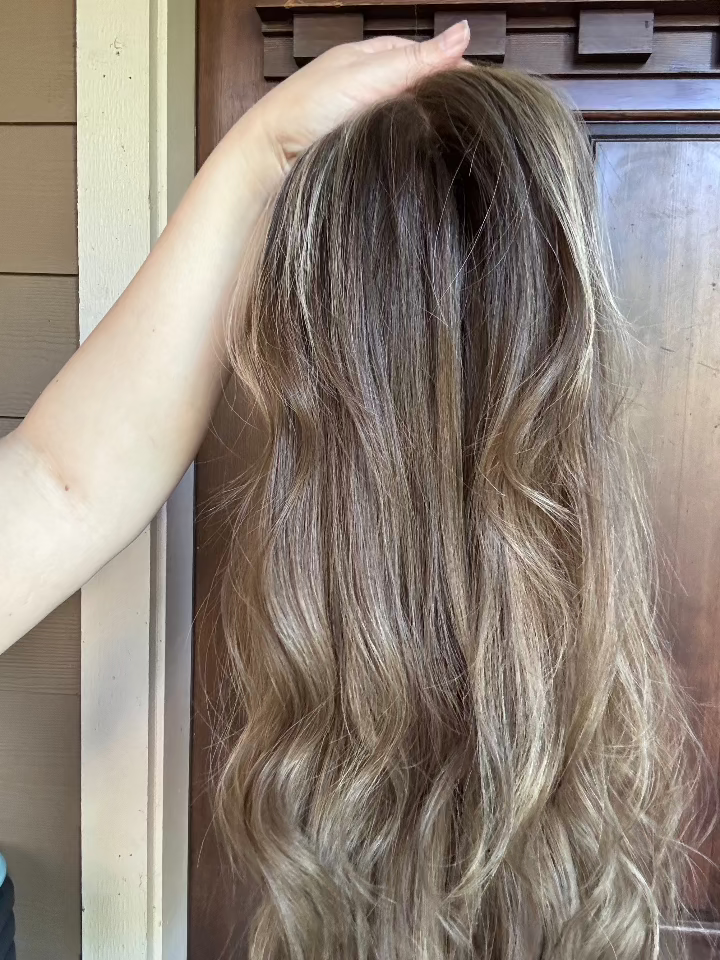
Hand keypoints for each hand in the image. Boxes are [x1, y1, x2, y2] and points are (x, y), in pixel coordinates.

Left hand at [245, 21, 470, 179]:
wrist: (270, 157)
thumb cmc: (310, 109)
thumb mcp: (371, 76)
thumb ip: (418, 60)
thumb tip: (464, 32)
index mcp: (370, 57)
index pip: (423, 56)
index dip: (452, 71)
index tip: (480, 91)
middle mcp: (366, 85)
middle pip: (416, 88)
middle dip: (441, 101)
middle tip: (473, 122)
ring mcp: (360, 118)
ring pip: (405, 119)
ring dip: (426, 129)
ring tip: (455, 143)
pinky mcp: (355, 149)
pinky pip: (391, 145)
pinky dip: (408, 150)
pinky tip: (420, 161)